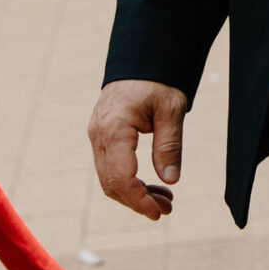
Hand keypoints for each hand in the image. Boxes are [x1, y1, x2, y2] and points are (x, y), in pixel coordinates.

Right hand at [88, 79, 186, 220]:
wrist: (142, 57)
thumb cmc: (158, 80)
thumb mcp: (171, 111)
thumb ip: (169, 146)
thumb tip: (171, 180)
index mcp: (114, 128)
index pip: (121, 177)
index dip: (138, 200)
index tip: (158, 213)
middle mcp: (98, 134)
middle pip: (111, 182)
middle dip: (138, 201)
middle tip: (168, 209)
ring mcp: (97, 135)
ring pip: (109, 177)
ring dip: (134, 193)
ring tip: (166, 201)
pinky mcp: (102, 136)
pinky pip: (110, 166)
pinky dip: (129, 180)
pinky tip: (153, 185)